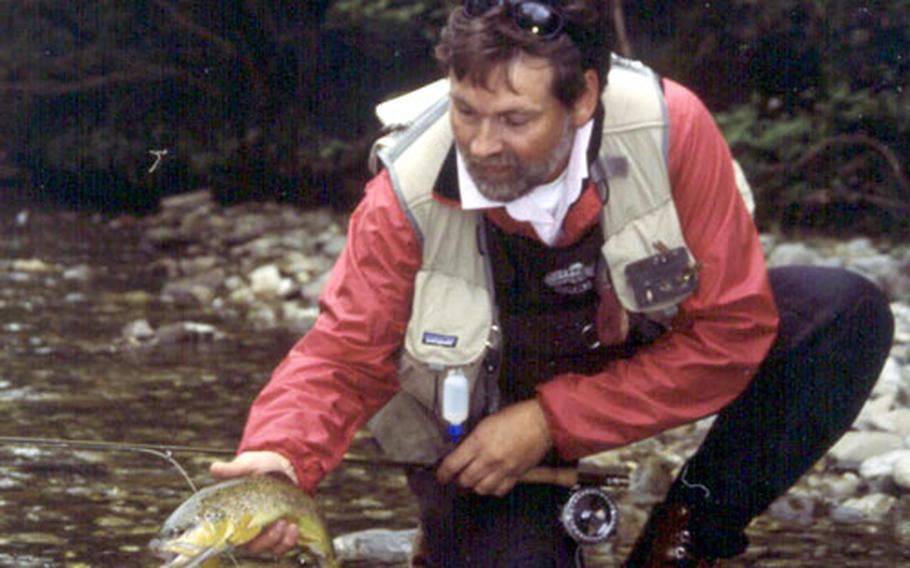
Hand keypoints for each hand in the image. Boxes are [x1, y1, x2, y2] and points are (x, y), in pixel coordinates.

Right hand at [209, 451, 299, 555]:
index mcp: (234, 516)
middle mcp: (249, 528)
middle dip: (266, 540)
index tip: (252, 528)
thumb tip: (214, 468)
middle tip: (278, 524)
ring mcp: (267, 530)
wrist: (282, 463)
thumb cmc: (259, 466)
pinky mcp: (282, 530)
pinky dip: (289, 540)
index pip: (232, 536)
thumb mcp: (246, 465)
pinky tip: (294, 527)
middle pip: (253, 546)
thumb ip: (232, 470)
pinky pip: (284, 544)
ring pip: (270, 548)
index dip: (240, 538)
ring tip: (290, 525)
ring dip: (280, 541)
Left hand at [436, 400, 552, 496]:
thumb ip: (473, 439)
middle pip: (465, 480)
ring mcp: (503, 469)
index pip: (453, 464)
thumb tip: (462, 450)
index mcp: (479, 442)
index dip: (443, 473)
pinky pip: (499, 490)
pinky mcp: (516, 475)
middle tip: (458, 476)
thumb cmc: (514, 417)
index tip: (441, 476)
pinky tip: (491, 482)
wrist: (541, 422)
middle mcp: (489, 458)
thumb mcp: (486, 422)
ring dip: (475, 485)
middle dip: (459, 479)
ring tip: (475, 479)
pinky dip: (492, 489)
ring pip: (481, 489)